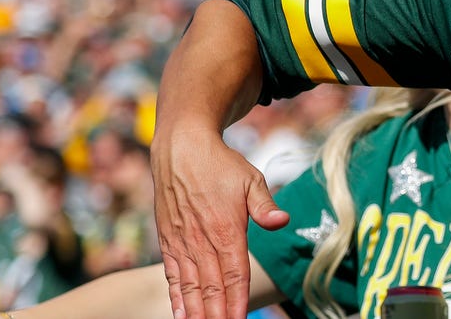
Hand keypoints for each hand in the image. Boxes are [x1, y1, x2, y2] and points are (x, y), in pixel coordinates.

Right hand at [152, 126, 288, 318]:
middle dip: (217, 314)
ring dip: (197, 312)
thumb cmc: (220, 164)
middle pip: (212, 287)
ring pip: (191, 286)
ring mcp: (183, 242)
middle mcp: (202, 240)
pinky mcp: (168, 240)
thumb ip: (264, 205)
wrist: (180, 148)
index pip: (235, 274)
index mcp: (227, 228)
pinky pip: (172, 275)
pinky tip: (181, 315)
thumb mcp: (250, 179)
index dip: (237, 302)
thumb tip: (281, 220)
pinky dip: (176, 297)